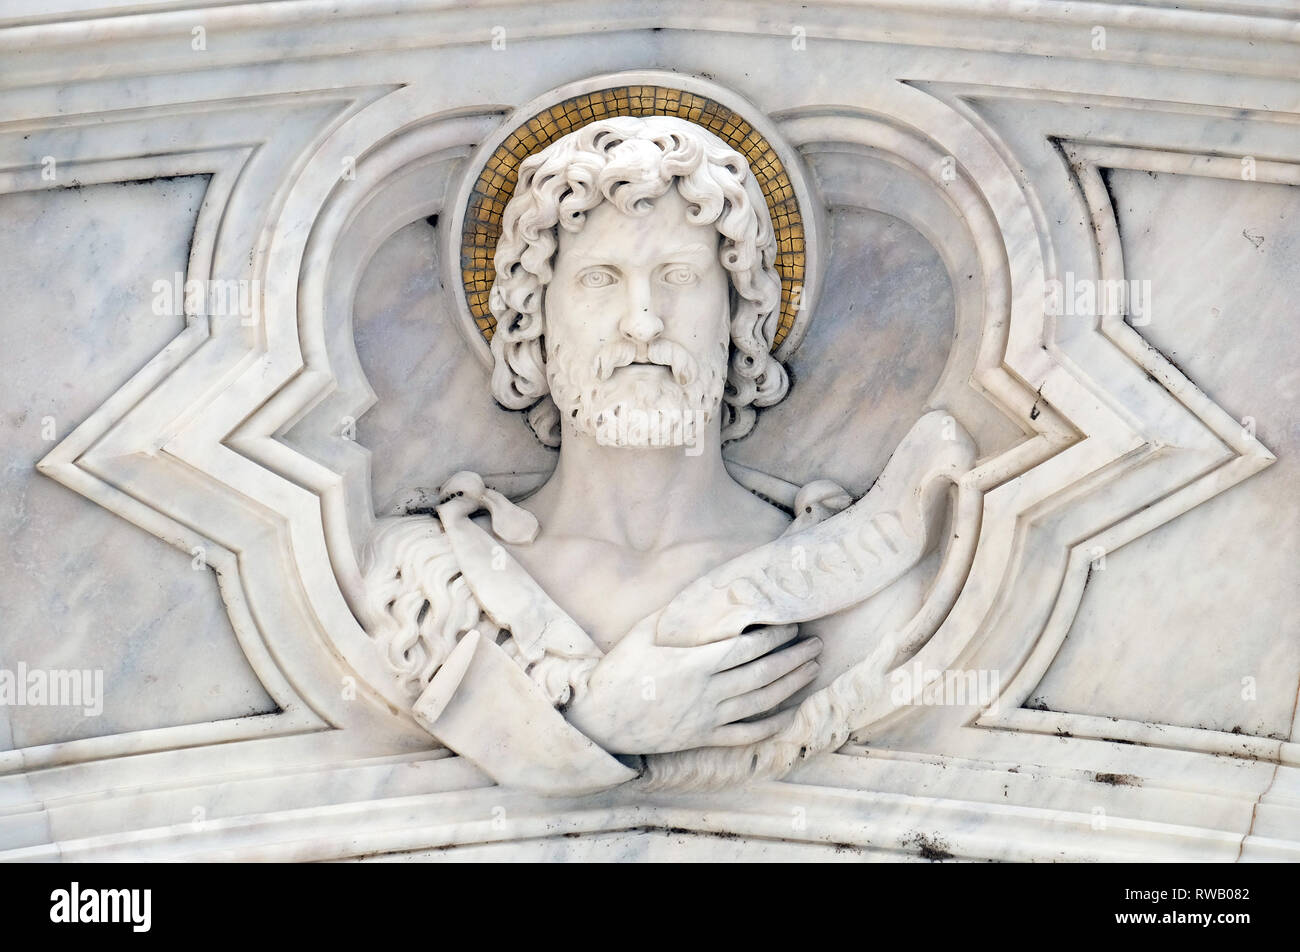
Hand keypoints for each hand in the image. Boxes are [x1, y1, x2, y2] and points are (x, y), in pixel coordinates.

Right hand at [564, 618, 820, 754]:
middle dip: (794, 658)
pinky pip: (746, 734)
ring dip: (791, 685)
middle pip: (763, 674)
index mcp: (695, 664)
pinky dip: (771, 725)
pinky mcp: (703, 738)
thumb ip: (679, 616)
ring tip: (811, 669)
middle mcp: (708, 693)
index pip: (748, 648)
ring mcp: (708, 718)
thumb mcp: (644, 632)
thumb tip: (707, 594)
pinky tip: (789, 714)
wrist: (599, 718)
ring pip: (761, 702)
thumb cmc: (620, 669)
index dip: (775, 636)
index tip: (793, 624)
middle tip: (816, 644)